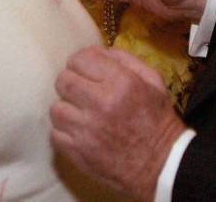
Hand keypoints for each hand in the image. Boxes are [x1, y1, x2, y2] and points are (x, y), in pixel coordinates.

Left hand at [51, 46, 187, 200]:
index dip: (82, 61)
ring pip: (56, 107)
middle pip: (63, 80)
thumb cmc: (157, 118)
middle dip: (71, 80)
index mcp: (121, 82)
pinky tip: (80, 130)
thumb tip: (98, 52)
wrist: (160, 163)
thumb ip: (125, 60)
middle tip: (82, 88)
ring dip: (67, 107)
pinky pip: (55, 133)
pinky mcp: (77, 151)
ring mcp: (86, 129)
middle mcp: (101, 103)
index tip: (87, 68)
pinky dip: (65, 130)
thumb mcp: (153, 81)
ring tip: (81, 111)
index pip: (81, 58)